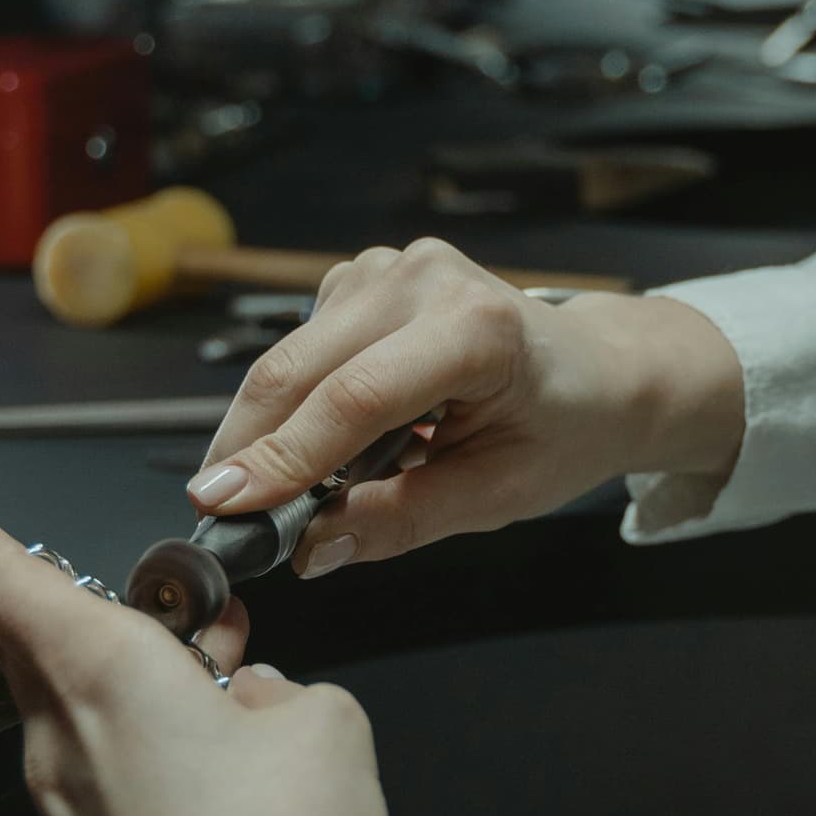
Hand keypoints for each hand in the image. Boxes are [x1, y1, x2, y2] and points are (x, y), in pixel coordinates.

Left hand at [0, 488, 493, 815]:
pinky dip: (152, 815)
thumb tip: (254, 707)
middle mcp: (58, 749)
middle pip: (53, 664)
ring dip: (145, 736)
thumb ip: (277, 692)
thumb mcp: (323, 722)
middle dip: (111, 643)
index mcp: (104, 674)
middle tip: (196, 645)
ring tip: (241, 765)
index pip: (9, 582)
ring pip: (89, 749)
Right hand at [187, 238, 745, 575]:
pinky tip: (321, 439)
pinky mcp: (365, 277)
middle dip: (250, 447)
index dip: (283, 457)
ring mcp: (391, 268)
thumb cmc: (562, 428)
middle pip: (303, 369)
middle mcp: (426, 279)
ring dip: (267, 427)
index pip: (356, 398)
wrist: (599, 370)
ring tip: (278, 491)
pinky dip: (293, 401)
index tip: (223, 508)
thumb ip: (402, 519)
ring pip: (290, 356)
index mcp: (476, 328)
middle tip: (217, 516)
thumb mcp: (498, 495)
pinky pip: (303, 344)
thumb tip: (312, 548)